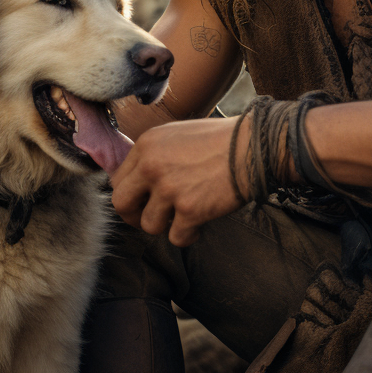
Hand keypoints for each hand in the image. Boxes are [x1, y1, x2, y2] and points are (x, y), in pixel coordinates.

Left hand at [109, 116, 249, 246]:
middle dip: (133, 217)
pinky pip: (176, 237)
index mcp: (146, 145)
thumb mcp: (176, 135)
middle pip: (122, 204)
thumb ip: (153, 155)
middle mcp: (152, 166)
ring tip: (183, 218)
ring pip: (149, 225)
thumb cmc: (220, 140)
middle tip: (149, 219)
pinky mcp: (190, 210)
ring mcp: (170, 189)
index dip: (129, 195)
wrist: (253, 147)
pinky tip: (199, 226)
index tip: (141, 202)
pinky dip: (187, 236)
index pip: (118, 180)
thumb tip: (137, 181)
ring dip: (165, 226)